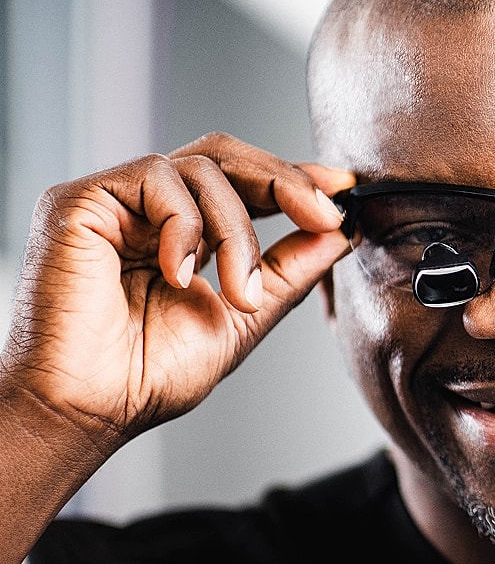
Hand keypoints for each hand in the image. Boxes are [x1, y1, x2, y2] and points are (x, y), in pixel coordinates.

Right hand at [0, 133, 354, 451]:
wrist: (93, 407)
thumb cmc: (150, 374)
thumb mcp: (245, 315)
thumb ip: (289, 270)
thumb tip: (338, 230)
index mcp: (184, 231)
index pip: (243, 180)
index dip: (294, 177)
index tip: (344, 187)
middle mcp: (147, 208)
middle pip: (226, 156)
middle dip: (285, 182)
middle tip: (324, 216)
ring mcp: (114, 201)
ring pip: (201, 168)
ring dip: (238, 232)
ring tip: (238, 293)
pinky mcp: (80, 201)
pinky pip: (156, 179)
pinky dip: (186, 227)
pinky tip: (181, 275)